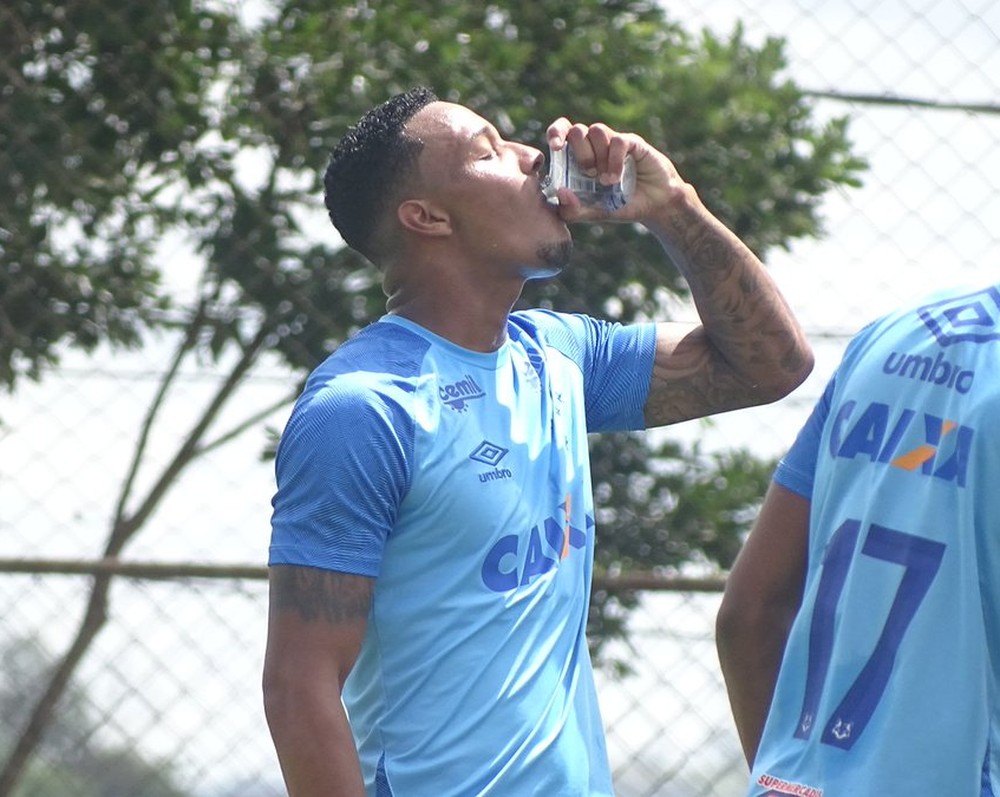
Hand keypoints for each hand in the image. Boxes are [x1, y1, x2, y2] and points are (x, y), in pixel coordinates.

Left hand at [544, 118, 687, 224]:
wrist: (655, 206)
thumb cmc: (622, 206)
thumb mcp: (594, 214)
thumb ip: (574, 210)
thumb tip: (560, 193)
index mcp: (579, 158)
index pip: (561, 131)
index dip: (555, 132)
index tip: (555, 148)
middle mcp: (595, 146)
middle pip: (576, 130)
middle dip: (580, 153)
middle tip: (589, 174)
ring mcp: (613, 143)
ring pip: (596, 130)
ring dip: (598, 156)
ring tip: (606, 180)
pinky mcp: (633, 143)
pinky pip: (618, 141)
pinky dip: (614, 161)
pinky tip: (617, 179)